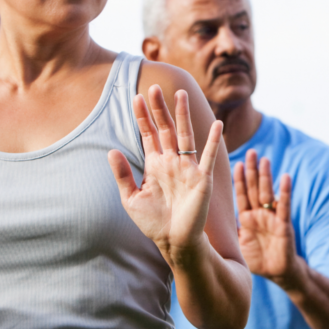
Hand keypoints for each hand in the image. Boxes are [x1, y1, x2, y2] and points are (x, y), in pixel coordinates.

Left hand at [108, 85, 222, 264]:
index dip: (142, 117)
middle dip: (159, 109)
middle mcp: (171, 162)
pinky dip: (213, 140)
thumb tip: (111, 150)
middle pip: (165, 129)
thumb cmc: (153, 222)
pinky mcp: (202, 179)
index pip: (148, 134)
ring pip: (185, 135)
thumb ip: (122, 174)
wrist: (174, 241)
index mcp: (155, 165)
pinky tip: (217, 124)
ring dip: (182, 115)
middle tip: (153, 87)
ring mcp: (187, 168)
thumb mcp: (130, 198)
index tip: (136, 97)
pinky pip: (208, 156)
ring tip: (180, 94)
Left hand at [233, 151, 303, 291]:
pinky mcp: (284, 225)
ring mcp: (272, 218)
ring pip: (268, 193)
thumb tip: (204, 222)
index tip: (236, 163)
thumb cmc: (258, 259)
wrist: (278, 274)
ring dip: (266, 177)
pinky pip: (284, 206)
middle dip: (252, 171)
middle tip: (250, 152)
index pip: (242, 194)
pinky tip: (285, 177)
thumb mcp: (238, 243)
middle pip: (255, 188)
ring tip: (264, 160)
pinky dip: (284, 192)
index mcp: (248, 217)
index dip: (239, 179)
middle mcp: (260, 214)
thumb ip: (228, 230)